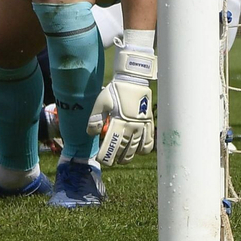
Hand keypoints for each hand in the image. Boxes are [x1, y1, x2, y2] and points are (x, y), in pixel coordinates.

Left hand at [88, 43, 154, 166]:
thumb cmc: (115, 91)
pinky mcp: (149, 125)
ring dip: (128, 157)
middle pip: (124, 151)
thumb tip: (91, 133)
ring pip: (136, 150)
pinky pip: (149, 143)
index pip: (112, 146)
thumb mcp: (101, 102)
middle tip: (110, 159)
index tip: (100, 159)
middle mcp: (132, 128)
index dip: (106, 156)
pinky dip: (143, 150)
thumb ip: (95, 119)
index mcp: (119, 123)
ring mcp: (142, 128)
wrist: (133, 81)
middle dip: (115, 159)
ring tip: (122, 158)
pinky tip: (136, 150)